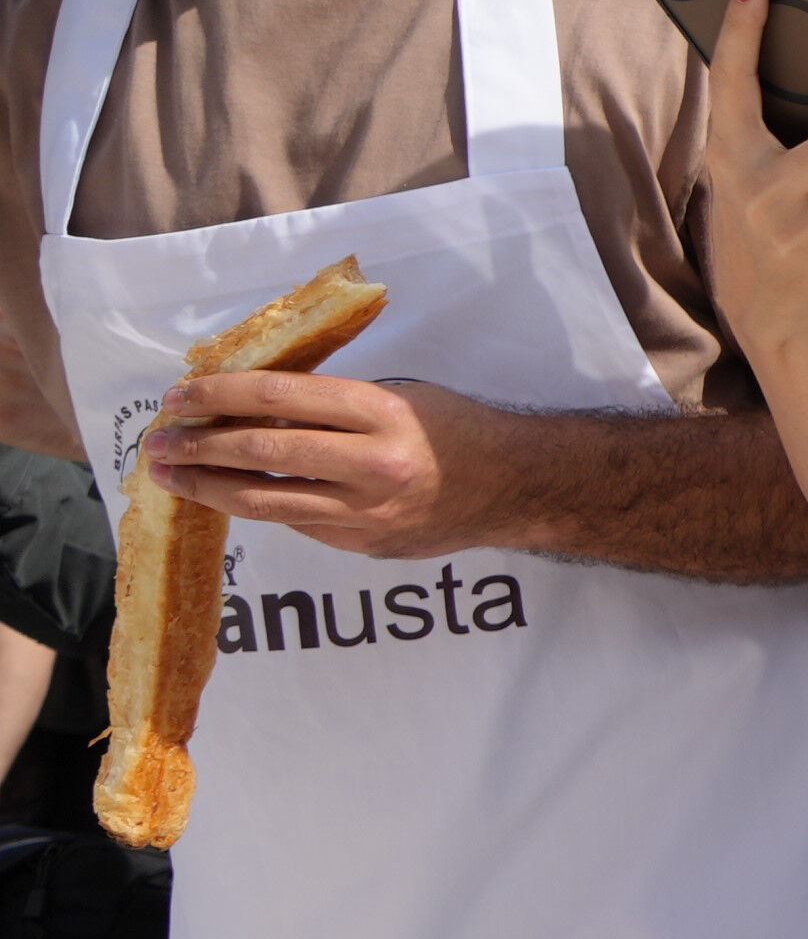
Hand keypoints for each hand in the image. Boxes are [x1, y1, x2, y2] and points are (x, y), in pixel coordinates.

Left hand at [147, 371, 503, 555]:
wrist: (518, 487)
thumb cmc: (457, 429)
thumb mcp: (399, 397)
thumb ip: (333, 404)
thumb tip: (252, 406)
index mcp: (381, 412)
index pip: (278, 397)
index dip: (218, 394)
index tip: (179, 395)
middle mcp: (372, 464)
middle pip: (261, 452)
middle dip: (198, 445)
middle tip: (158, 442)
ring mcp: (367, 512)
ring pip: (265, 501)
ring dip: (207, 487)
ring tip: (172, 476)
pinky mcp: (364, 544)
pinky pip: (298, 522)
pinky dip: (259, 505)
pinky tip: (234, 495)